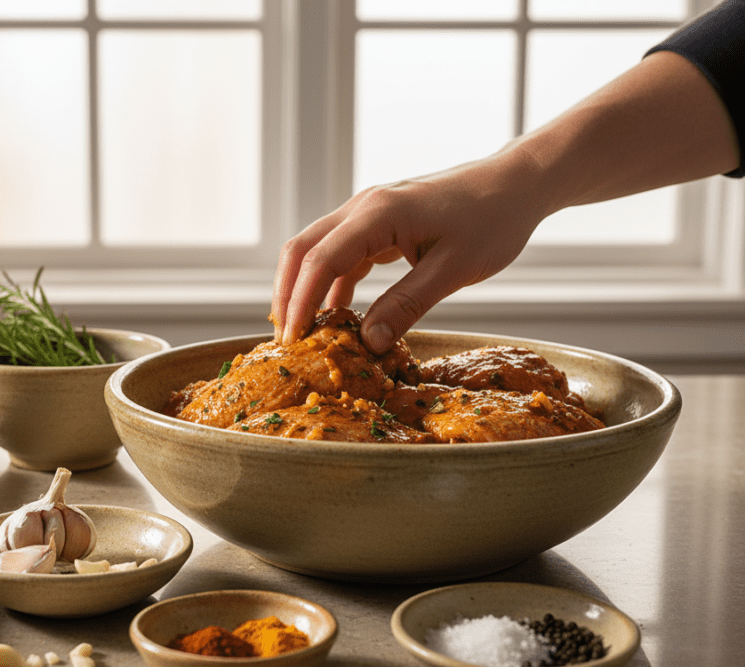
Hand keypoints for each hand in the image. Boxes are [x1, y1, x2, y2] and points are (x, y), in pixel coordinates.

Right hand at [271, 147, 549, 352]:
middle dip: (287, 295)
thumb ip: (407, 305)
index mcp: (379, 213)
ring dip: (305, 289)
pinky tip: (338, 316)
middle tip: (287, 340)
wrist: (517, 184)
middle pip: (302, 250)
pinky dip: (331, 284)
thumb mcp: (453, 269)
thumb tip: (369, 343)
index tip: (293, 341)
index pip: (320, 260)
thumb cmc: (494, 220)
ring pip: (317, 250)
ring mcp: (368, 213)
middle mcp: (364, 207)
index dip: (299, 303)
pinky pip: (342, 254)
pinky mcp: (379, 224)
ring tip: (306, 333)